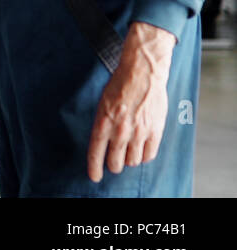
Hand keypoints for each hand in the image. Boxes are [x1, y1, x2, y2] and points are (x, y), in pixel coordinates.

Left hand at [87, 21, 175, 181]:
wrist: (142, 72)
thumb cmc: (120, 85)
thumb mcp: (102, 104)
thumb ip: (103, 124)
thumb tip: (103, 142)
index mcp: (103, 122)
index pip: (96, 152)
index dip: (94, 168)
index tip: (95, 177)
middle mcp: (120, 130)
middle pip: (115, 162)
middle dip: (113, 166)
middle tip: (114, 163)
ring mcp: (139, 132)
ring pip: (132, 161)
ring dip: (129, 160)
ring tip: (128, 153)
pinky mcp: (155, 131)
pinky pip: (149, 155)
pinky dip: (143, 156)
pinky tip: (141, 150)